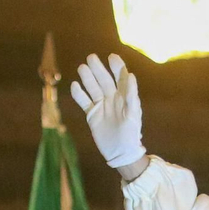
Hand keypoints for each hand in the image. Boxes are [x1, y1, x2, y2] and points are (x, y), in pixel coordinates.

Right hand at [70, 53, 146, 170]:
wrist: (121, 152)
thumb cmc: (131, 134)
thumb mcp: (133, 115)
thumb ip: (131, 96)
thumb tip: (130, 75)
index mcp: (124, 96)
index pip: (120, 77)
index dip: (116, 66)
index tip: (111, 57)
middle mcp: (112, 98)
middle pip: (104, 80)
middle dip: (98, 69)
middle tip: (91, 57)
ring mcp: (101, 106)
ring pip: (93, 88)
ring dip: (87, 78)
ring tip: (82, 68)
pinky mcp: (92, 115)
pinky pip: (84, 102)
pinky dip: (79, 94)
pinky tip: (74, 85)